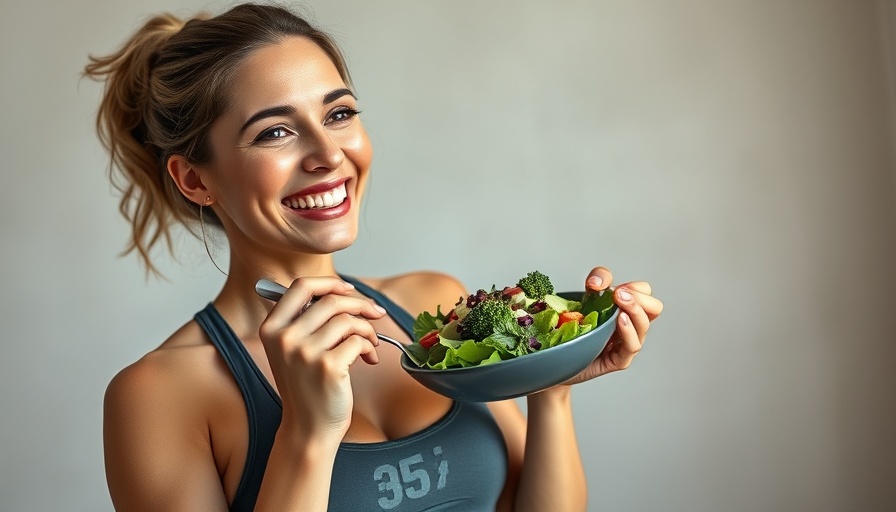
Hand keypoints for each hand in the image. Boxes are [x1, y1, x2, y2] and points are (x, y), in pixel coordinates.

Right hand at [258, 276, 385, 440]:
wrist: (308, 428)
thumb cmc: (307, 386)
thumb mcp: (294, 349)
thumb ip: (308, 319)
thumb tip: (344, 290)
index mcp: (271, 328)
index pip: (301, 286)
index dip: (329, 283)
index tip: (349, 289)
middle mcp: (284, 338)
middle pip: (331, 300)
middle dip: (360, 304)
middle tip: (375, 313)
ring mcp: (304, 352)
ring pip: (348, 320)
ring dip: (368, 329)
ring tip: (370, 343)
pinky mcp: (327, 366)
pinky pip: (358, 341)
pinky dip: (370, 347)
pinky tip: (369, 359)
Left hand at [564, 266, 662, 383]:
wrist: (562, 355)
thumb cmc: (578, 328)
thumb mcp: (588, 295)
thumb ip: (597, 280)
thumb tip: (597, 283)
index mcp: (628, 309)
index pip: (645, 293)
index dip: (634, 288)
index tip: (615, 288)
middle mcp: (632, 325)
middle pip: (654, 308)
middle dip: (639, 298)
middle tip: (619, 295)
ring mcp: (627, 343)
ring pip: (644, 326)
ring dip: (634, 310)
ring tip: (619, 302)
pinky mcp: (619, 360)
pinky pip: (632, 346)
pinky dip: (629, 331)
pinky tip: (620, 320)